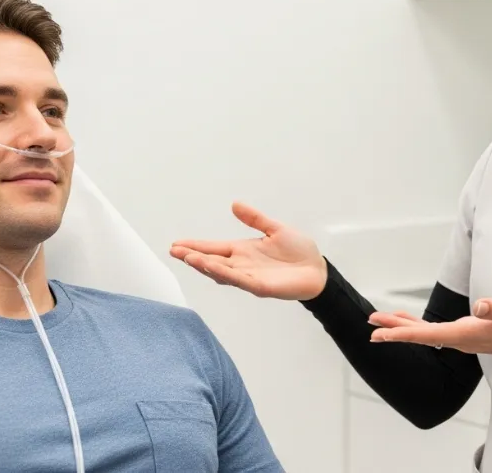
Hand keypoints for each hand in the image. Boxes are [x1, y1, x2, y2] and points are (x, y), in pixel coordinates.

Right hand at [170, 202, 327, 300]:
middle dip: (193, 256)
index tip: (176, 244)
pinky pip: (239, 280)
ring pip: (221, 272)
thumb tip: (234, 204)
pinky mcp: (260, 287)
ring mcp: (249, 277)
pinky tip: (212, 266)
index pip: (214, 248)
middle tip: (174, 251)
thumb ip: (255, 219)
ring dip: (204, 265)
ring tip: (188, 257)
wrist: (317, 270)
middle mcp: (242, 265)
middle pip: (212, 261)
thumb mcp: (275, 228)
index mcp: (243, 251)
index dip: (196, 246)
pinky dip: (225, 273)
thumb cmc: (299, 251)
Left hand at [368, 298, 491, 360]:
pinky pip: (434, 331)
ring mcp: (462, 337)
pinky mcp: (466, 332)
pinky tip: (406, 321)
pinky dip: (417, 325)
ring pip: (424, 333)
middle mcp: (460, 339)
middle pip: (420, 335)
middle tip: (369, 327)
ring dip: (401, 327)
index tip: (380, 335)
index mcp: (468, 334)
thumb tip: (478, 307)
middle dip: (393, 331)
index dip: (402, 333)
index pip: (428, 335)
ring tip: (379, 324)